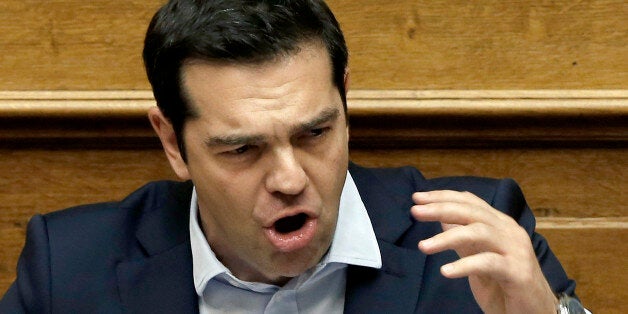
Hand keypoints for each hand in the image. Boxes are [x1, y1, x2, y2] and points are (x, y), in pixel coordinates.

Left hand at [411, 190, 556, 313]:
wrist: (535, 312)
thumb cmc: (505, 285)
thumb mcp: (478, 258)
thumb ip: (464, 239)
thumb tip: (442, 218)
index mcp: (500, 224)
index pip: (470, 202)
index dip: (443, 196)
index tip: (417, 197)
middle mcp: (509, 231)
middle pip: (472, 212)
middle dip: (440, 208)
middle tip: (415, 211)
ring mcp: (516, 250)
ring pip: (479, 232)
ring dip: (447, 237)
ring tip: (423, 246)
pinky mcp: (517, 272)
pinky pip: (488, 263)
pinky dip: (465, 265)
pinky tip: (445, 271)